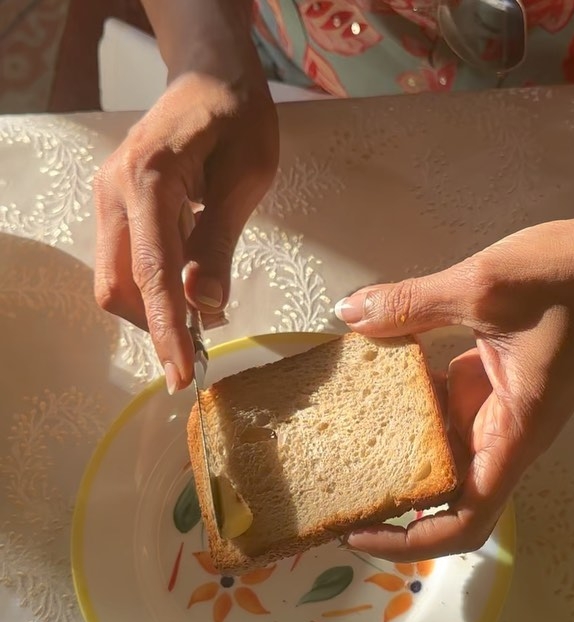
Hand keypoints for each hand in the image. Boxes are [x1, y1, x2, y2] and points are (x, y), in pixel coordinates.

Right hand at [94, 66, 278, 392]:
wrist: (209, 74)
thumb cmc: (238, 117)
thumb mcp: (246, 177)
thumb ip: (219, 241)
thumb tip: (206, 304)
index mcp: (149, 179)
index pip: (154, 273)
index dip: (168, 330)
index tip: (183, 376)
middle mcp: (114, 191)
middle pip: (119, 287)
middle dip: (155, 327)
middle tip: (202, 351)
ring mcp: (108, 197)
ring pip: (116, 281)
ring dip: (154, 310)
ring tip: (203, 316)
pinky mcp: (115, 205)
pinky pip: (124, 263)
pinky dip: (153, 288)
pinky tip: (188, 287)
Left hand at [334, 212, 573, 561]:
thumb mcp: (484, 286)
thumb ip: (412, 304)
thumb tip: (349, 313)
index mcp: (514, 434)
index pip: (467, 521)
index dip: (412, 543)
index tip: (360, 533)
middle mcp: (505, 434)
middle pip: (446, 497)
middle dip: (391, 502)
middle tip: (331, 489)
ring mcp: (497, 410)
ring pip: (441, 451)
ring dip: (394, 451)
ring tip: (336, 440)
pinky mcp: (491, 384)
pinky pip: (444, 410)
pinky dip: (408, 404)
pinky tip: (369, 381)